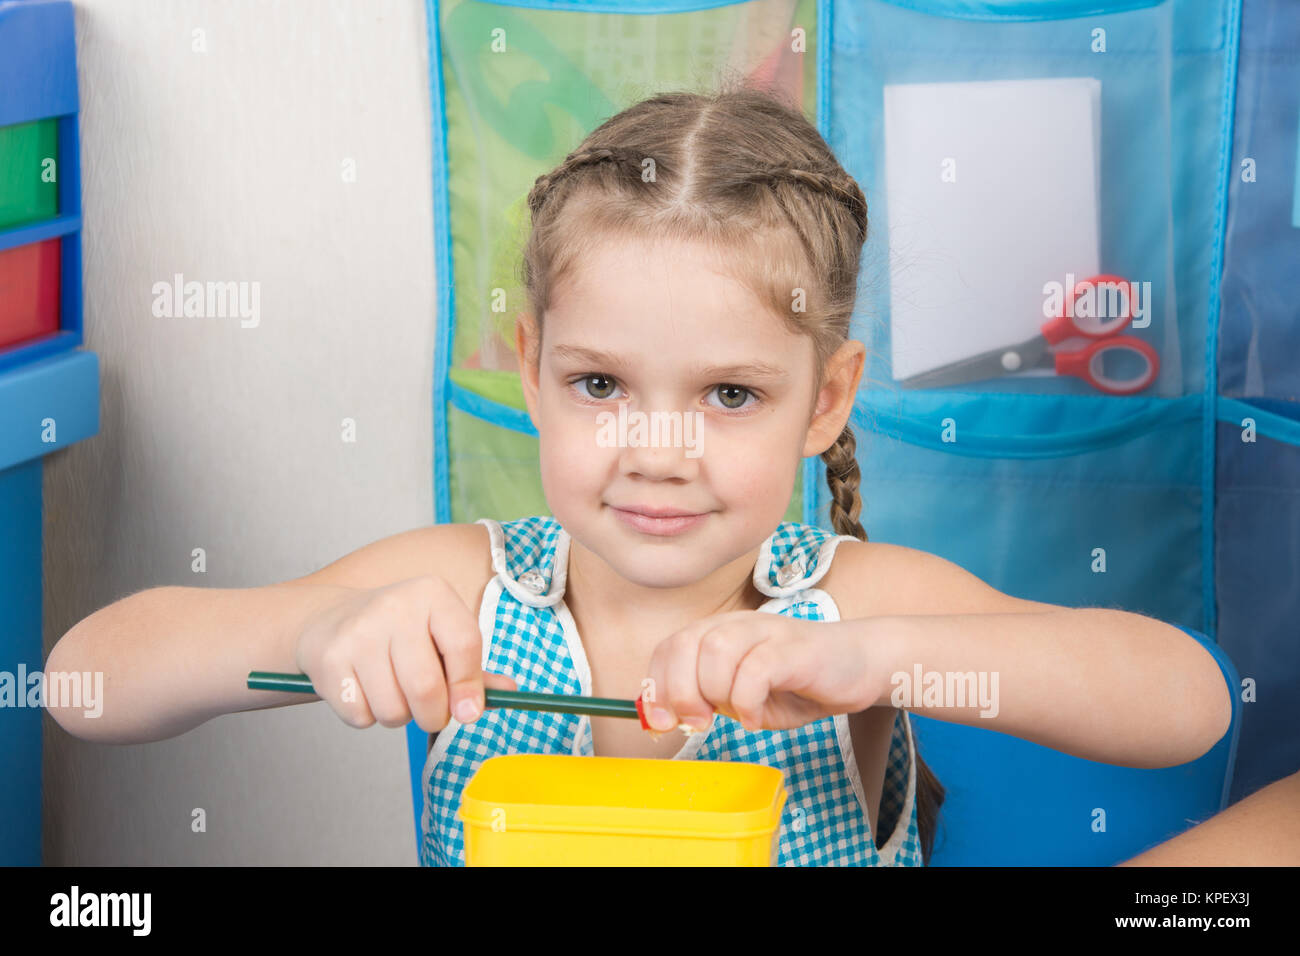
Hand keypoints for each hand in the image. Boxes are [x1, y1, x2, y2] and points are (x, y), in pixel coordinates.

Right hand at [295, 575, 516, 731]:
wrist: (329, 621)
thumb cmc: (399, 634)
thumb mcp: (439, 636)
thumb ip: (472, 666)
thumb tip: (509, 691)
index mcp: (432, 594)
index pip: (464, 644)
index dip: (469, 686)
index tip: (469, 713)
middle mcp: (395, 606)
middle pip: (427, 687)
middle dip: (433, 715)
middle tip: (430, 712)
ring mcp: (358, 632)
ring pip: (393, 710)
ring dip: (398, 716)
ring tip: (391, 690)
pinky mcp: (329, 660)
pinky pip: (361, 716)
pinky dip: (367, 716)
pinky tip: (363, 688)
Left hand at [642, 611, 887, 732]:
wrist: (858, 666)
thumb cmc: (798, 684)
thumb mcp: (742, 698)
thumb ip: (707, 703)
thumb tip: (665, 719)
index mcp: (718, 633)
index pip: (669, 647)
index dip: (656, 686)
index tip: (660, 723)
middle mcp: (737, 624)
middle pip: (685, 644)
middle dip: (680, 692)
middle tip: (699, 722)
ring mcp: (766, 631)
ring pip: (715, 651)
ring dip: (715, 693)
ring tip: (733, 715)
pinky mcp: (792, 648)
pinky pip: (755, 670)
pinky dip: (748, 702)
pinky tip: (757, 717)